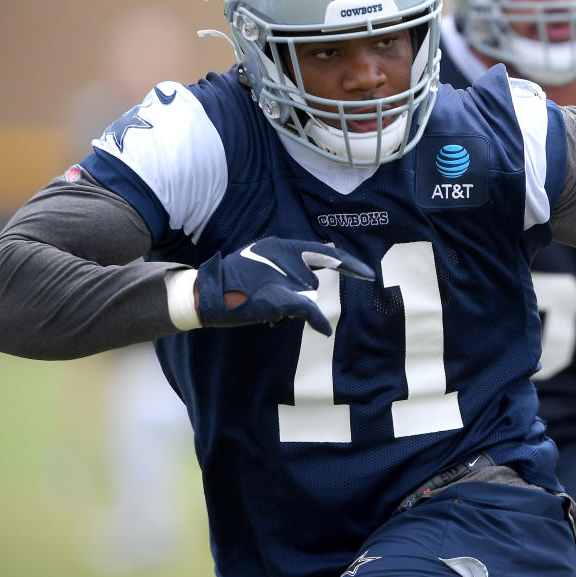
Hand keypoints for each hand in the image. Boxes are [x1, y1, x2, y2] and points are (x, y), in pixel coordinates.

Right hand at [195, 238, 373, 334]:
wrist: (207, 294)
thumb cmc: (234, 281)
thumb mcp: (262, 262)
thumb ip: (287, 266)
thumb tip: (311, 281)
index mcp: (282, 246)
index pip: (326, 253)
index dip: (350, 264)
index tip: (369, 274)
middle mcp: (285, 257)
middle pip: (311, 283)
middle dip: (297, 295)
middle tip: (269, 298)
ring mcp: (282, 277)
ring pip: (305, 297)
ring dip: (289, 307)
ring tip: (262, 304)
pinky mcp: (279, 297)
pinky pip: (308, 310)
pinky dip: (318, 321)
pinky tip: (325, 330)